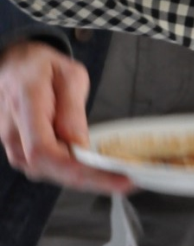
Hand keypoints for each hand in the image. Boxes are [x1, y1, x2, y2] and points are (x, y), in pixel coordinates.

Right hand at [0, 41, 131, 192]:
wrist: (15, 65)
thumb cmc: (40, 67)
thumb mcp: (69, 76)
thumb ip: (73, 111)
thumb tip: (79, 146)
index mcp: (25, 104)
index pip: (45, 152)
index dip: (81, 171)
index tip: (116, 177)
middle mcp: (13, 132)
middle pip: (52, 170)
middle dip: (93, 179)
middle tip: (127, 180)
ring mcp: (14, 146)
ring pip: (53, 175)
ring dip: (86, 176)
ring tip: (115, 171)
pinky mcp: (22, 155)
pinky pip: (52, 171)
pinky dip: (76, 172)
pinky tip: (96, 167)